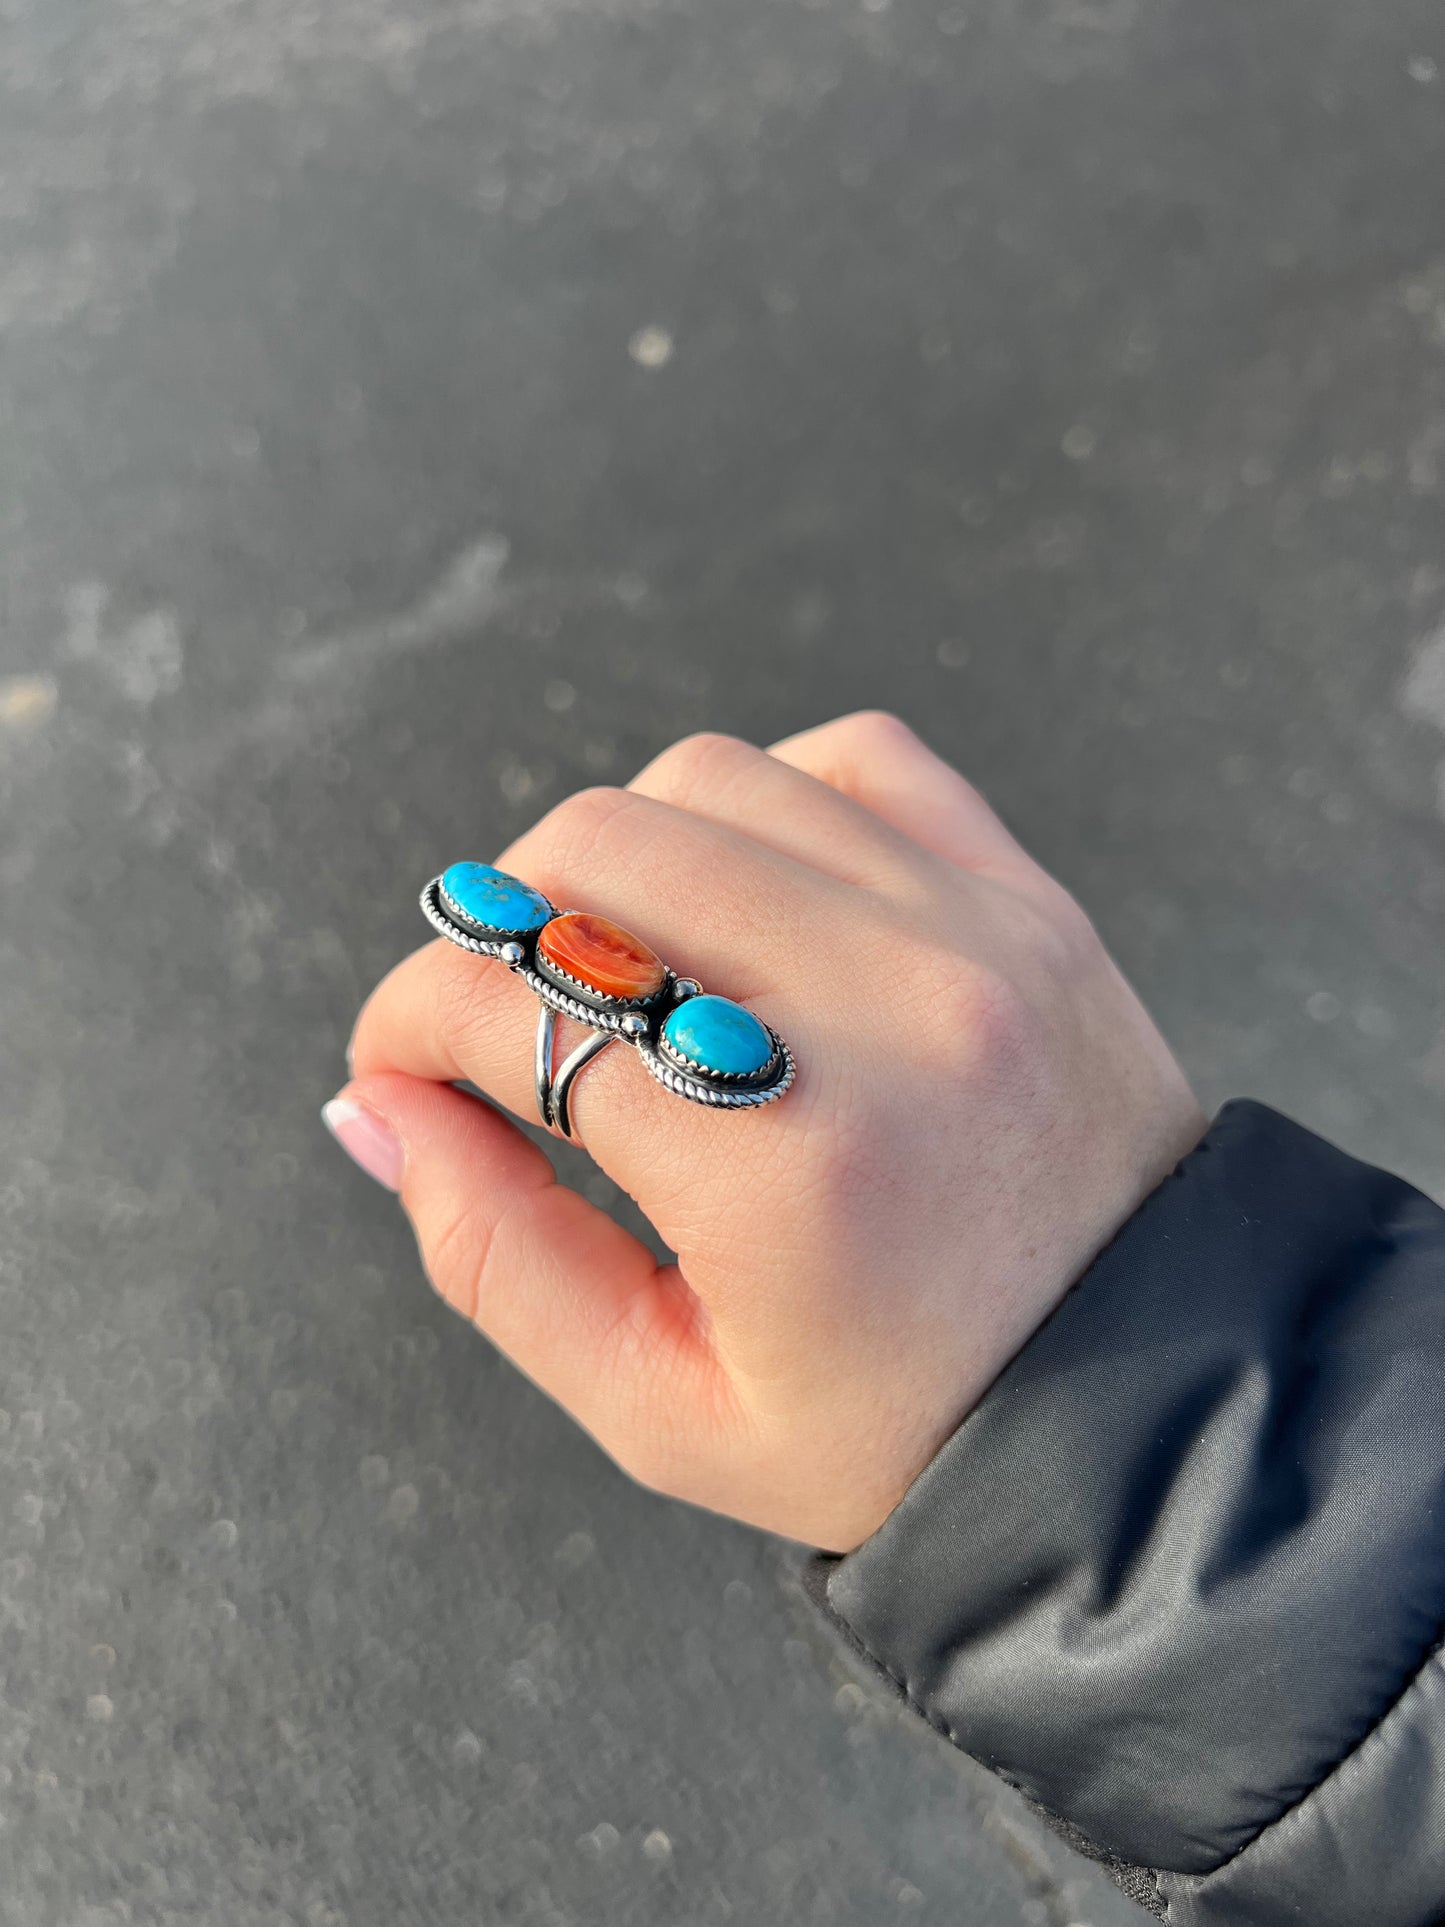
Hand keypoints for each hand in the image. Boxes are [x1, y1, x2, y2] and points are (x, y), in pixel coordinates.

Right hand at [335, 713, 1204, 1550]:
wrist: (1157, 1388)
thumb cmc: (905, 1426)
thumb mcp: (668, 1410)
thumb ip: (495, 1258)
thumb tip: (377, 1107)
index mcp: (784, 1169)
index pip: (514, 1006)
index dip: (407, 1021)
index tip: (398, 1065)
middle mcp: (882, 1012)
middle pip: (590, 852)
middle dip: (490, 930)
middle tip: (498, 1023)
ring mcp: (969, 930)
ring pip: (704, 782)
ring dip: (615, 860)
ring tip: (624, 967)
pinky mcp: (1025, 894)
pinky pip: (851, 757)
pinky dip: (760, 802)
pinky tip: (749, 901)